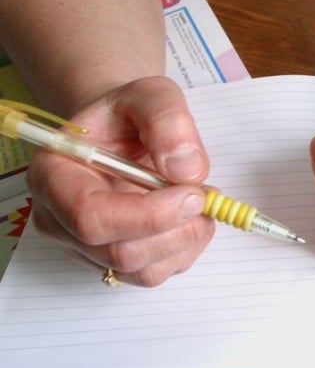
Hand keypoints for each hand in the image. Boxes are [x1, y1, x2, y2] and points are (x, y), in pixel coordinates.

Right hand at [26, 76, 215, 285]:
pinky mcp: (115, 262)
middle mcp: (61, 219)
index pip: (91, 216)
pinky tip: (190, 218)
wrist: (123, 131)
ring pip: (143, 271)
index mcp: (55, 175)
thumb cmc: (128, 115)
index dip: (149, 214)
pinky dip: (186, 249)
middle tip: (206, 195)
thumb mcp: (151, 94)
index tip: (193, 193)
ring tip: (200, 200)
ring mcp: (86, 247)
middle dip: (177, 228)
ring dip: (186, 240)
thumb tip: (187, 169)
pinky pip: (156, 272)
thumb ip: (167, 121)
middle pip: (119, 252)